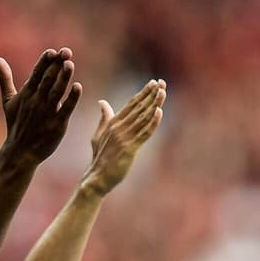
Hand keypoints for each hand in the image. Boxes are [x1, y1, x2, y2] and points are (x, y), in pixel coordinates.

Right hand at [0, 48, 82, 165]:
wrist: (20, 152)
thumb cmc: (15, 125)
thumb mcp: (8, 101)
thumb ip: (5, 80)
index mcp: (26, 94)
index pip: (37, 73)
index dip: (45, 61)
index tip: (53, 51)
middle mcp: (36, 101)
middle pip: (48, 79)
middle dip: (57, 65)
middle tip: (66, 51)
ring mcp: (46, 113)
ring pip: (56, 92)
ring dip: (63, 78)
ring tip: (70, 64)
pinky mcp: (57, 125)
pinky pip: (65, 109)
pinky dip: (71, 99)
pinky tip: (77, 87)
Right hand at [81, 79, 166, 195]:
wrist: (96, 178)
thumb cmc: (98, 158)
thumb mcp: (98, 134)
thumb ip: (104, 118)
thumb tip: (102, 102)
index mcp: (113, 123)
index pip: (131, 104)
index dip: (143, 93)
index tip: (153, 83)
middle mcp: (119, 127)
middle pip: (139, 107)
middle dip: (151, 94)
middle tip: (162, 83)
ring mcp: (124, 138)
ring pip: (143, 117)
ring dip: (154, 104)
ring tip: (163, 92)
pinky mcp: (130, 149)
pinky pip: (144, 133)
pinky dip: (152, 123)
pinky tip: (159, 112)